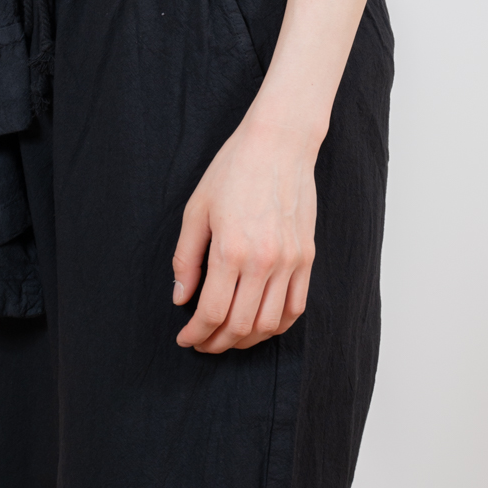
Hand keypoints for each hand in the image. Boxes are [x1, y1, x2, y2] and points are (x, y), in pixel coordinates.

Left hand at [172, 113, 318, 352]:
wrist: (278, 144)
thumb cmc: (233, 170)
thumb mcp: (196, 210)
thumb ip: (186, 259)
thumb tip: (181, 299)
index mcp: (230, 250)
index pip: (212, 312)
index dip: (196, 334)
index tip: (185, 338)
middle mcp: (263, 261)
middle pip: (241, 325)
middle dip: (217, 342)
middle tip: (202, 343)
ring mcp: (290, 261)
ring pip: (270, 323)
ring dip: (246, 340)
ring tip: (228, 337)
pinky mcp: (307, 257)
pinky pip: (296, 307)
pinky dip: (277, 325)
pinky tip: (260, 326)